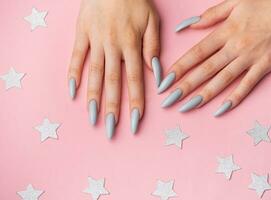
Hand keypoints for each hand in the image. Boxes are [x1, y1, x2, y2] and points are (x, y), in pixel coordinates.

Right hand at [68, 0, 160, 137]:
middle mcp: (113, 46)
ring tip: (92, 118)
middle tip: (111, 130)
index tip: (135, 121)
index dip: (135, 102)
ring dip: (93, 97)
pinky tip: (72, 91)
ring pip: (94, 73)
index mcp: (132, 44)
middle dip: (113, 107)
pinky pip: (76, 56)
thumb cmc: (135, 0)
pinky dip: (73, 73)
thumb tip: (155, 73)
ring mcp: (95, 40)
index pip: (135, 80)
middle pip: (113, 82)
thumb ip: (153, 46)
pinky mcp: (81, 34)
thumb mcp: (151, 20)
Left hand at [159, 0, 270, 115]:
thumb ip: (210, 15)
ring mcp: (250, 58)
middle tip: (168, 100)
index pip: (196, 53)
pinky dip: (235, 97)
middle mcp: (234, 47)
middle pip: (205, 70)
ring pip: (223, 80)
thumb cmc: (265, 2)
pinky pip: (248, 84)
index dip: (179, 67)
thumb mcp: (234, 2)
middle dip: (184, 86)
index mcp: (225, 32)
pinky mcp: (265, 66)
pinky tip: (221, 109)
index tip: (165, 80)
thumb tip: (188, 25)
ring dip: (203, 95)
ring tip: (186, 107)